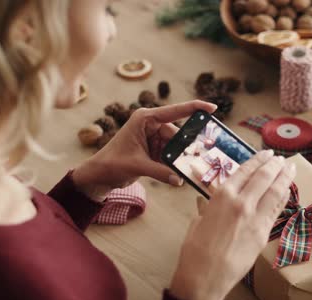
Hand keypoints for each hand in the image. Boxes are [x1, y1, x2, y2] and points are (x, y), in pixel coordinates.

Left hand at [72, 100, 216, 199]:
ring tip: (185, 170)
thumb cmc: (111, 164)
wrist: (99, 175)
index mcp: (145, 119)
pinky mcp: (155, 149)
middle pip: (178, 134)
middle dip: (186, 147)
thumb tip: (179, 180)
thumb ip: (160, 172)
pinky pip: (171, 155)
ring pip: (176, 147)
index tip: (212, 108)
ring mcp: (154, 137)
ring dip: (180, 158)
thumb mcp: (137, 166)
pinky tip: (178, 173)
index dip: (194, 108)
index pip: (174, 111)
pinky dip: (175, 164)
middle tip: (197, 158)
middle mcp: (151, 125)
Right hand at [169, 150, 296, 299]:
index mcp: (222, 195)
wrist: (205, 276)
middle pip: (264, 177)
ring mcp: (255, 217)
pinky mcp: (263, 233)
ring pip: (275, 191)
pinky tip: (287, 191)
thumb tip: (206, 202)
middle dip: (275, 165)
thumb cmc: (195, 250)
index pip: (245, 171)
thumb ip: (207, 208)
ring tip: (291, 168)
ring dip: (284, 177)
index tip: (266, 153)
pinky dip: (283, 197)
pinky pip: (276, 210)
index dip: (258, 160)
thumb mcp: (197, 221)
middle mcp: (241, 202)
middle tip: (281, 159)